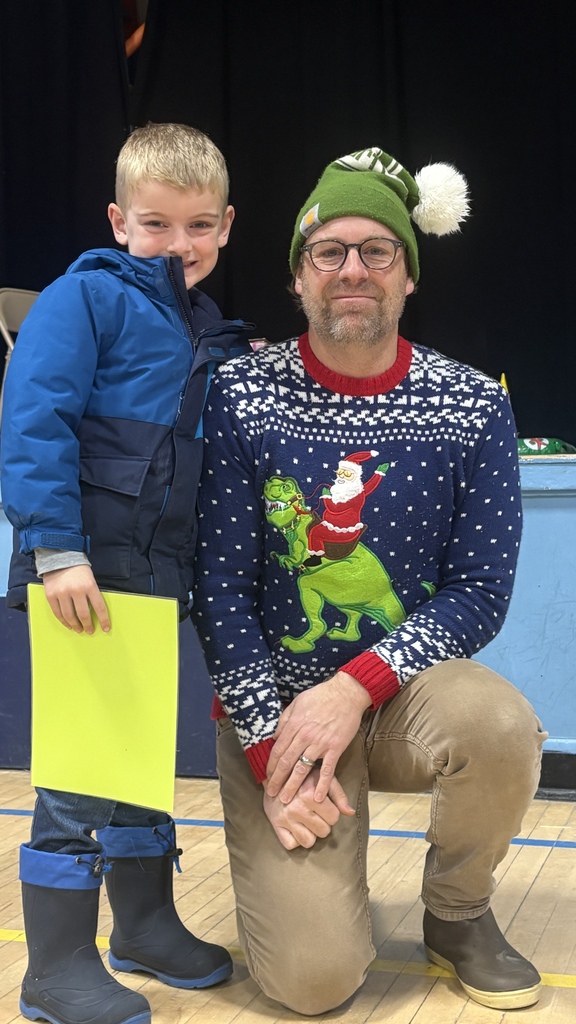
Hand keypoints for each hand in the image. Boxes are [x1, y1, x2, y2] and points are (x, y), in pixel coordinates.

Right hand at [43, 565, 109, 633]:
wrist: (60, 557)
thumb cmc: (79, 570)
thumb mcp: (90, 579)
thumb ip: (92, 594)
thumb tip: (95, 613)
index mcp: (89, 586)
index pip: (99, 607)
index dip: (104, 620)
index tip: (106, 628)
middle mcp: (76, 590)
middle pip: (83, 614)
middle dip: (88, 625)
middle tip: (90, 631)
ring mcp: (62, 593)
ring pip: (69, 616)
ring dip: (75, 626)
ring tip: (79, 629)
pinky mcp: (50, 595)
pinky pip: (57, 613)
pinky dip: (63, 621)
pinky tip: (68, 625)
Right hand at [263, 769, 354, 849]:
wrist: (275, 776)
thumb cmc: (303, 777)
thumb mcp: (322, 778)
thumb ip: (338, 794)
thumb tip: (351, 813)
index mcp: (310, 794)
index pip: (334, 817)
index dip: (332, 812)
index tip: (325, 806)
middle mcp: (297, 808)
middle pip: (324, 831)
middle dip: (323, 823)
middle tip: (315, 813)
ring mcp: (285, 818)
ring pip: (309, 842)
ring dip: (310, 834)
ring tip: (307, 821)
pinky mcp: (276, 825)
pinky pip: (291, 845)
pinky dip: (296, 839)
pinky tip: (296, 827)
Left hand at [266, 672, 370, 803]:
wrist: (346, 693)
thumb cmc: (321, 696)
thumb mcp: (297, 702)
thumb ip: (285, 719)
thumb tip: (274, 736)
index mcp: (294, 725)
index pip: (277, 750)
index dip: (270, 766)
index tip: (266, 777)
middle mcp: (304, 736)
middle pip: (286, 762)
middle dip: (276, 780)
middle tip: (270, 794)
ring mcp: (320, 743)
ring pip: (302, 769)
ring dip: (292, 786)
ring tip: (286, 800)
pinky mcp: (335, 748)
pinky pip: (327, 770)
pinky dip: (322, 785)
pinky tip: (318, 798)